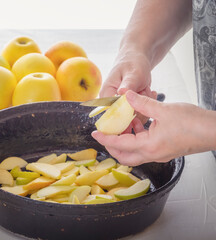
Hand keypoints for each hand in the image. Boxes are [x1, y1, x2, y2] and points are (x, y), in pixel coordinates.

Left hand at [92, 91, 215, 165]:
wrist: (215, 131)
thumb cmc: (193, 123)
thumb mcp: (164, 109)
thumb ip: (142, 103)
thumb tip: (126, 95)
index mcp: (149, 146)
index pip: (119, 145)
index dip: (105, 138)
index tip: (94, 133)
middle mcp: (152, 154)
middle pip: (124, 156)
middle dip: (112, 145)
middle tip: (105, 133)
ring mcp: (159, 154)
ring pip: (134, 153)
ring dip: (125, 140)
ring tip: (123, 123)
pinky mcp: (164, 150)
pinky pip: (144, 148)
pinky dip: (137, 137)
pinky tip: (138, 122)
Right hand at [101, 50, 156, 124]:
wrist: (137, 60)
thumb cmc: (132, 63)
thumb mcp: (132, 72)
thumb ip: (128, 85)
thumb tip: (121, 93)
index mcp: (106, 95)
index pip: (112, 113)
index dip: (126, 114)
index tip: (138, 105)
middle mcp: (111, 103)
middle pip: (125, 117)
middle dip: (139, 106)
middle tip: (144, 89)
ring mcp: (121, 106)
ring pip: (135, 116)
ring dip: (145, 103)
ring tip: (145, 88)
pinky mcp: (129, 107)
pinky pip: (141, 113)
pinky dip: (148, 103)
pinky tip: (148, 91)